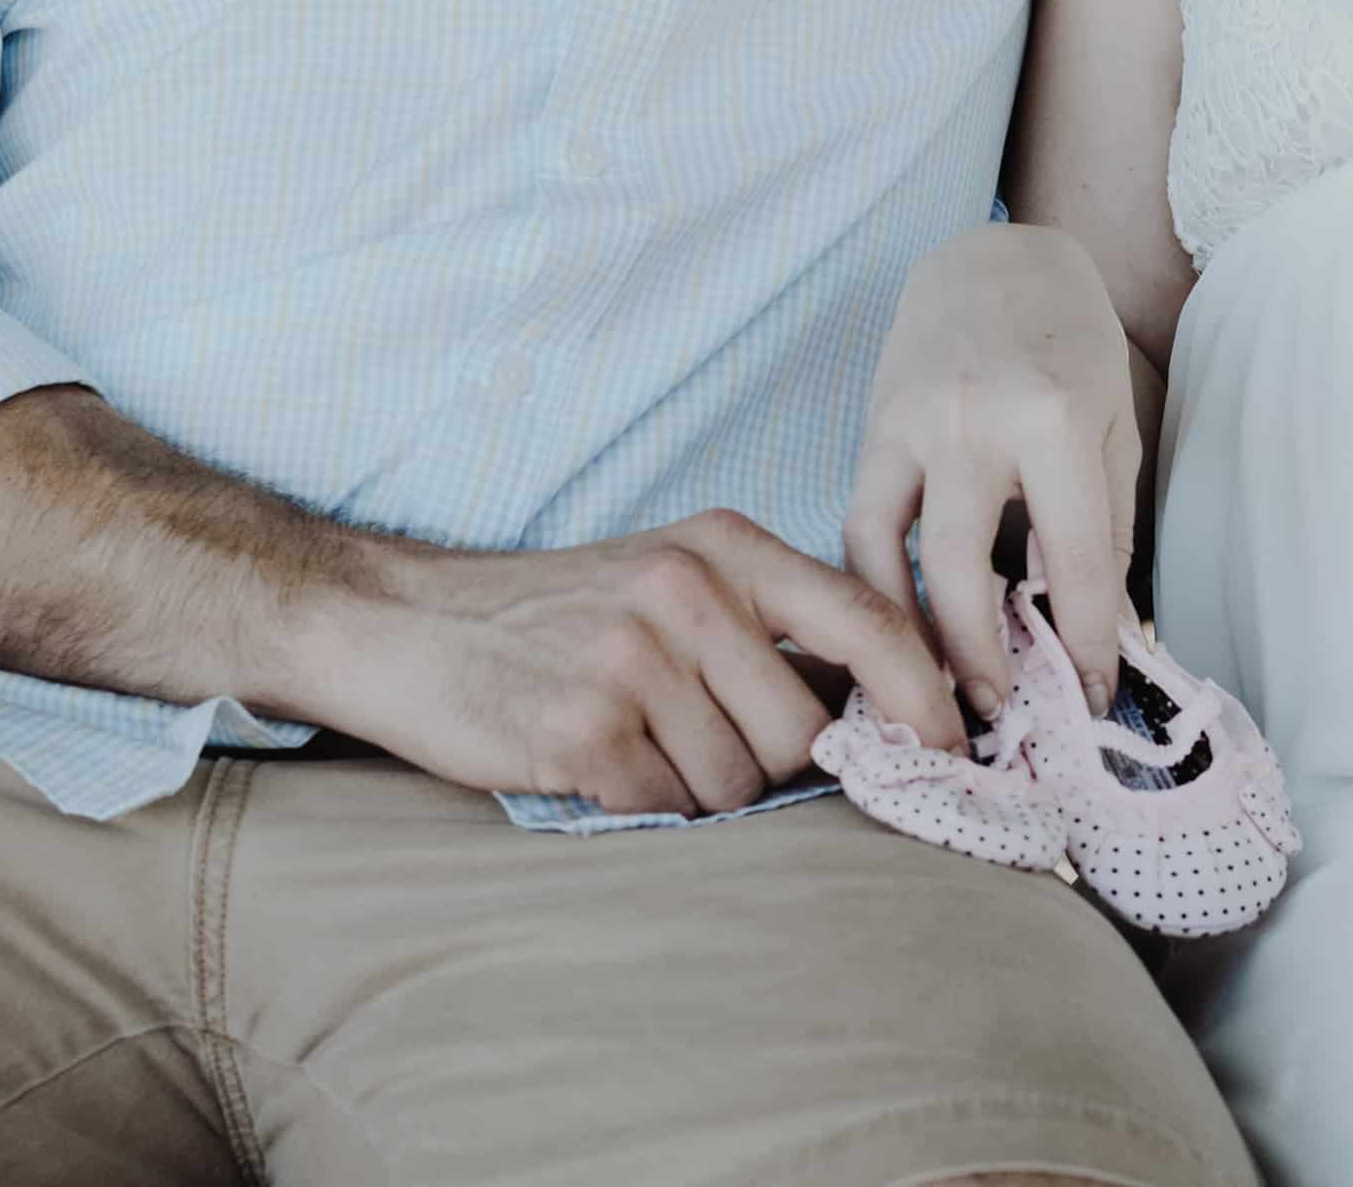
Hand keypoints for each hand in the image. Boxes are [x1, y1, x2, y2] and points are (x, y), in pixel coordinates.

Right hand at [321, 509, 963, 814]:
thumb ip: (769, 624)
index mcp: (724, 547)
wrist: (402, 625)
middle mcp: (687, 591)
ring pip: (736, 782)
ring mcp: (632, 658)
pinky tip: (594, 759)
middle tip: (696, 740)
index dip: (923, 695)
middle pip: (803, 731)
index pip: (868, 620)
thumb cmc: (554, 616)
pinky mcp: (581, 727)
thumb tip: (886, 705)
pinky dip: (640, 801)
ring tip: (634, 740)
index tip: (950, 745)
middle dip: (768, 764)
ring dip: (697, 787)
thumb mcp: (671, 579)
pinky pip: (666, 805)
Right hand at [845, 223, 1141, 720]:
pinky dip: (875, 585)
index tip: (1094, 700)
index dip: (1089, 643)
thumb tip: (1093, 632)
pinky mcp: (872, 427)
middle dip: (986, 662)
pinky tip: (896, 627)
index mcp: (1055, 420)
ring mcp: (912, 424)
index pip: (1075, 564)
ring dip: (913, 637)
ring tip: (936, 692)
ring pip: (892, 557)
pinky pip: (859, 524)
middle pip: (969, 575)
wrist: (996, 261)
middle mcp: (975, 422)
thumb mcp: (1114, 429)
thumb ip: (1103, 528)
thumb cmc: (1072, 347)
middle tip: (1002, 717)